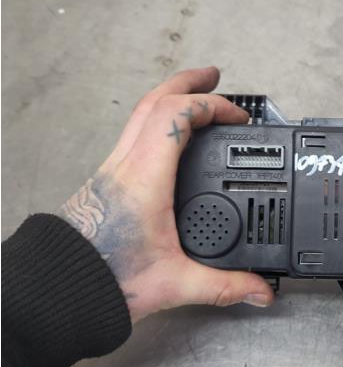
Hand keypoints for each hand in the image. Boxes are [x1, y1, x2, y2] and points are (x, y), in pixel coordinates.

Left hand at [57, 67, 274, 322]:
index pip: (176, 117)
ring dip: (169, 96)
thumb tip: (259, 290)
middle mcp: (126, 165)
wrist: (58, 287)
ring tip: (195, 95)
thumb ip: (224, 286)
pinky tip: (170, 135)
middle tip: (215, 76)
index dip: (211, 105)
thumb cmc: (104, 279)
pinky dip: (157, 119)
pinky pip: (133, 131)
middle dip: (188, 83)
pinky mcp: (108, 178)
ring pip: (139, 113)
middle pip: (154, 101)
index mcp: (145, 179)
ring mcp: (113, 168)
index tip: (237, 116)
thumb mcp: (175, 283)